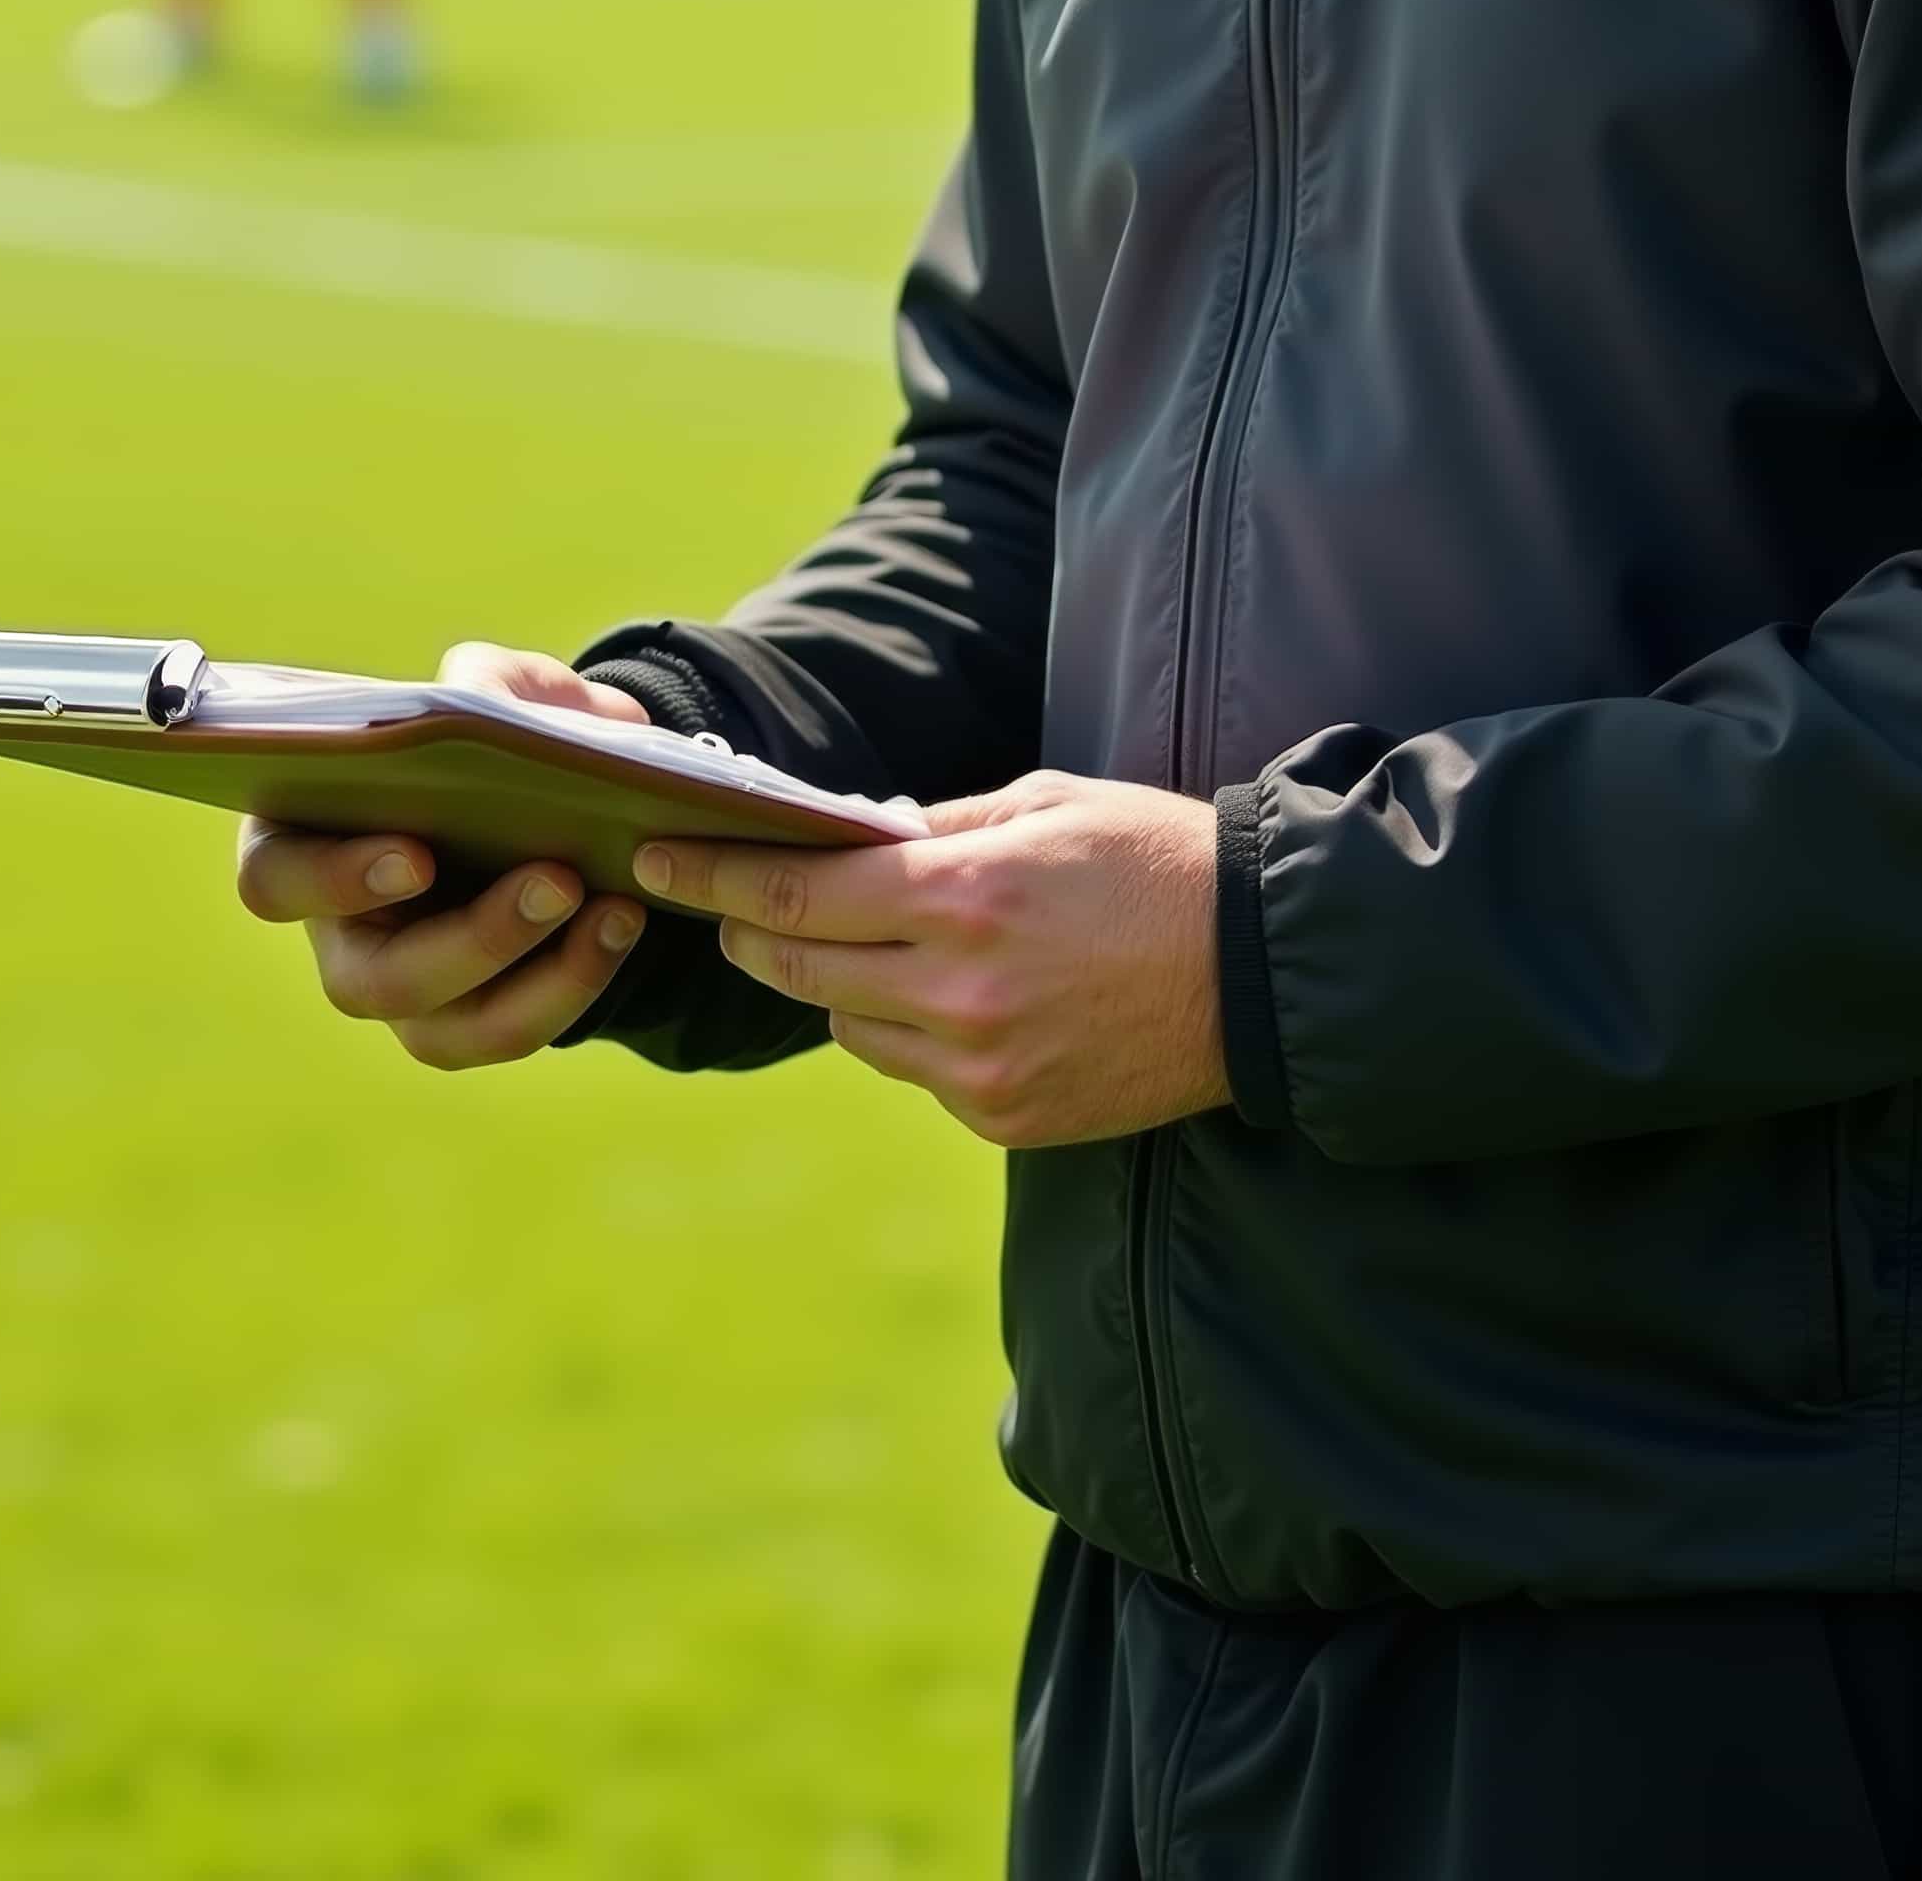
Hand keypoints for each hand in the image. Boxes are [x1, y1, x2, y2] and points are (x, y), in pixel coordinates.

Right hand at [229, 643, 654, 1068]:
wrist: (562, 790)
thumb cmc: (497, 734)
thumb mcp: (499, 686)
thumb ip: (482, 683)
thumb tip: (472, 702)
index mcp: (299, 840)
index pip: (275, 880)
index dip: (336, 880)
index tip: (418, 855)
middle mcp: (336, 932)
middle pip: (367, 981)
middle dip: (470, 941)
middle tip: (556, 879)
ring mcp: (399, 990)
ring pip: (444, 1032)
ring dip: (536, 979)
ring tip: (611, 908)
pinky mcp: (466, 1024)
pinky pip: (510, 1034)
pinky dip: (574, 985)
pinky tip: (620, 922)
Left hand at [634, 773, 1225, 1150]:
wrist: (1265, 975)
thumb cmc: (1154, 863)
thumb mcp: (1044, 805)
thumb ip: (935, 827)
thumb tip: (844, 839)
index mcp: (964, 896)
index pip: (797, 892)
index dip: (714, 875)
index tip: (655, 860)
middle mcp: (958, 991)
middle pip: (801, 967)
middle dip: (750, 930)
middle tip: (720, 901)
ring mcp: (980, 1066)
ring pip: (849, 1026)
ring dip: (835, 983)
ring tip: (858, 941)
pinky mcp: (1005, 1117)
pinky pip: (913, 1070)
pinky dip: (907, 1030)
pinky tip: (949, 994)